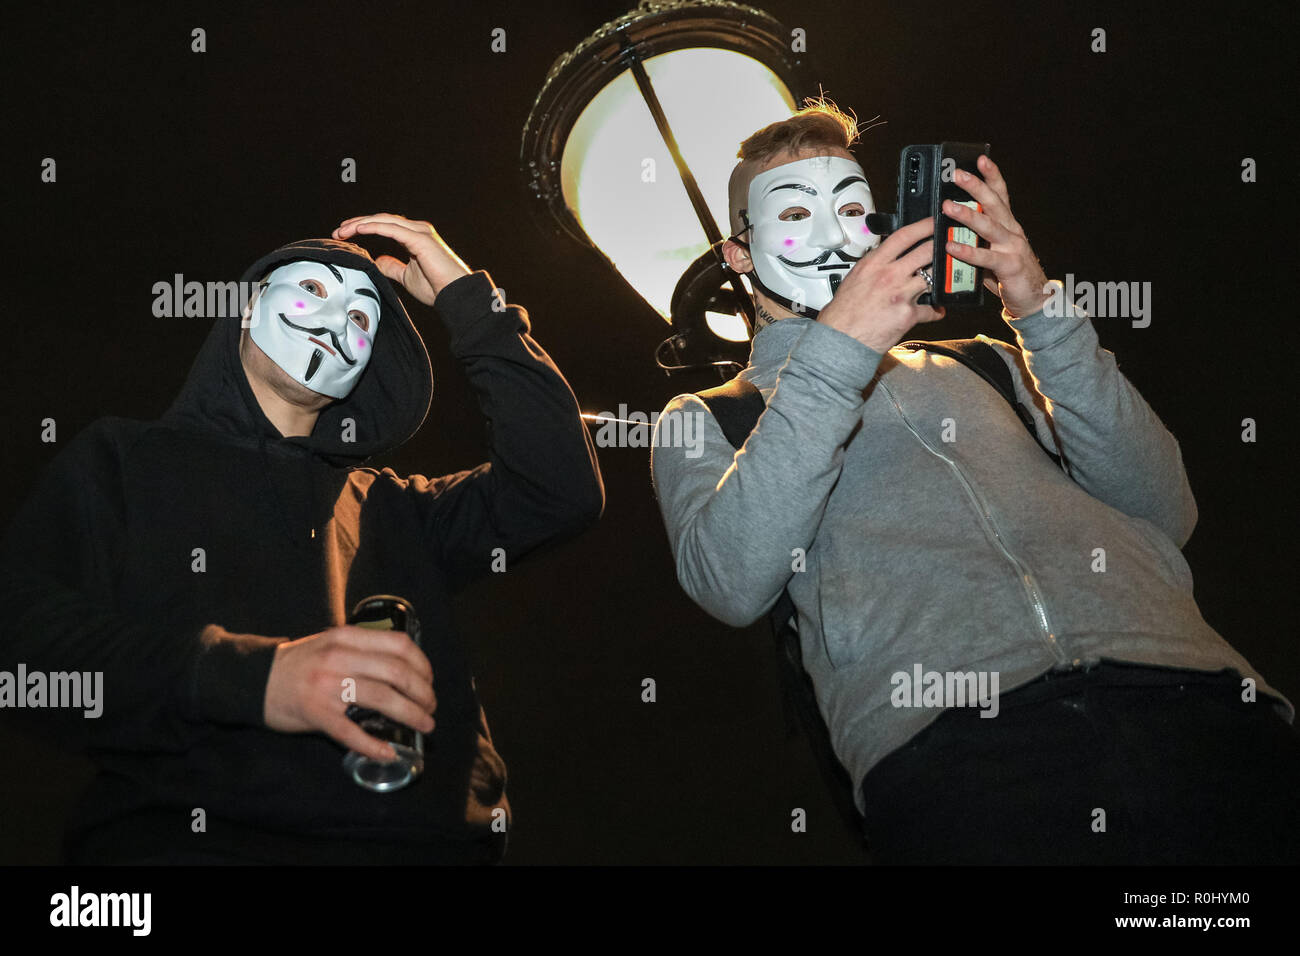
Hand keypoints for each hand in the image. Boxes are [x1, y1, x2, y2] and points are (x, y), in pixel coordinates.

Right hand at [264, 624, 436, 761]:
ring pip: (383, 699)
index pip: (398, 644)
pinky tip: (388, 752)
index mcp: (347, 638)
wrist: (255, 680)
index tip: (429, 680)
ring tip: (424, 725)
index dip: (422, 664)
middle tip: (430, 707)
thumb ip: (363, 649)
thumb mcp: (332, 643)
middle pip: (397, 673)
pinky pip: (352, 733)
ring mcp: (328, 687)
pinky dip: (374, 745)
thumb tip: (405, 668)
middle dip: (423, 693)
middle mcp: (339, 659)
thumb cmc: (301, 663)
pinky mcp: (316, 714)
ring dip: (411, 715)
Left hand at [332, 214, 471, 304]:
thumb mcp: (406, 277)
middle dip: (357, 224)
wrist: (455, 295)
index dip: (363, 228)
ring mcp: (419, 232)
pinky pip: (391, 228)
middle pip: (381, 219)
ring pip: (384, 220)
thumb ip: (392, 267)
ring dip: (361, 223)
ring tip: (343, 230)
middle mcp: (417, 230)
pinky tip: (358, 229)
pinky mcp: (419, 239)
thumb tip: (378, 261)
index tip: (344, 235)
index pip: (384, 225)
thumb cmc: (437, 288)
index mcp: (415, 237)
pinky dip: (373, 227)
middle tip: (338, 232)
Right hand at [817, 216, 944, 352]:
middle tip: (949, 244)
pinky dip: (935, 310)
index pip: (904, 236)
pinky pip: (931, 309)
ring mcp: (900, 294)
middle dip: (941, 245)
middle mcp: (888, 275)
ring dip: (940, 277)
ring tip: (944, 276)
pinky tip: (936, 309)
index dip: (924, 226)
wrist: (841, 339)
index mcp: (874, 264)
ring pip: (932, 277)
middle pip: (925, 251)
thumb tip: (886, 258)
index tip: (934, 222)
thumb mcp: (855, 278)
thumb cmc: (843, 313)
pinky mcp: (908, 314)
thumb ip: (874, 266)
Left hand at [942, 156, 1050, 317]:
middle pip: (994, 203)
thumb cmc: (1007, 274)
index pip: (1000, 194)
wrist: (1034, 299)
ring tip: (947, 207)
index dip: (992, 176)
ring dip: (967, 215)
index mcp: (1008, 224)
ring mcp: (1013, 247)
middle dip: (975, 186)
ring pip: (989, 226)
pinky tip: (951, 247)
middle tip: (956, 174)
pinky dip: (967, 251)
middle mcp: (1012, 230)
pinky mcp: (1010, 266)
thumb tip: (946, 230)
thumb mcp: (990, 251)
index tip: (980, 159)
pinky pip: (986, 257)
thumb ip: (974, 240)